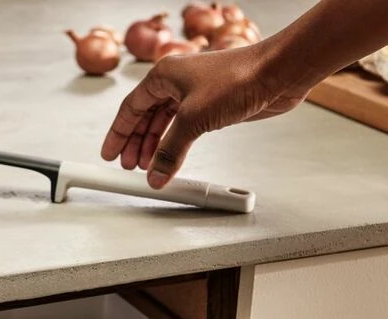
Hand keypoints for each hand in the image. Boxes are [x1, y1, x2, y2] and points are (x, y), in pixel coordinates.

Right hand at [100, 43, 307, 188]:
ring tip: (147, 167)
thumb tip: (156, 175)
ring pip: (164, 124)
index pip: (130, 108)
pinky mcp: (211, 107)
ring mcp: (194, 95)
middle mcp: (176, 83)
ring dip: (154, 146)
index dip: (117, 133)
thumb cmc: (239, 78)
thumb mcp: (194, 119)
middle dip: (136, 143)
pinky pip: (182, 130)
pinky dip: (174, 146)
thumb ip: (170, 151)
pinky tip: (170, 160)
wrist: (278, 72)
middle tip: (128, 166)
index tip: (109, 154)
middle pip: (145, 117)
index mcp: (164, 75)